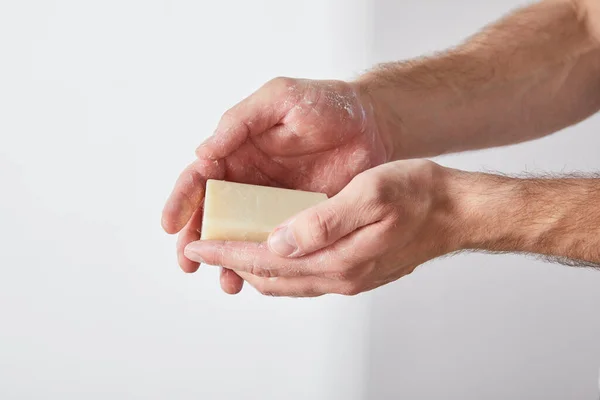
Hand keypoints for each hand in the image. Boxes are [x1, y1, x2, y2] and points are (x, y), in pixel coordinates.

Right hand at [162, 77, 392, 293]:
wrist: (375, 125)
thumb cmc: (327, 103)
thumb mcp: (280, 98)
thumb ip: (240, 120)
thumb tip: (203, 151)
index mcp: (238, 151)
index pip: (200, 177)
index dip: (182, 200)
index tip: (171, 224)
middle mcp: (249, 180)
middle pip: (212, 214)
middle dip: (197, 239)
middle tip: (189, 262)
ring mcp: (273, 204)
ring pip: (241, 236)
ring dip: (228, 259)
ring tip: (228, 281)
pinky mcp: (299, 221)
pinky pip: (276, 246)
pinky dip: (265, 263)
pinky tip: (260, 278)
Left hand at [183, 160, 460, 296]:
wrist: (456, 213)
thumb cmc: (418, 197)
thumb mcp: (370, 195)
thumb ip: (322, 222)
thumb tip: (278, 241)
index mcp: (337, 259)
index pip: (266, 259)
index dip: (228, 250)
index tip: (198, 243)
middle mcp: (339, 276)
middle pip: (270, 277)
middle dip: (232, 263)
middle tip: (204, 248)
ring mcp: (347, 278)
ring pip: (285, 281)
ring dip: (253, 268)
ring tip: (230, 251)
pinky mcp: (354, 272)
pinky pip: (304, 277)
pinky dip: (279, 267)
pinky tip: (274, 251)